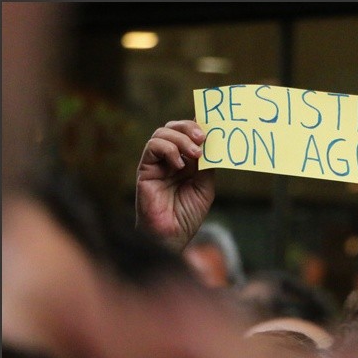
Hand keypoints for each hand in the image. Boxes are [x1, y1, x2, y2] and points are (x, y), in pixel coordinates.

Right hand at [135, 120, 214, 250]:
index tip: (212, 123)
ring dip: (181, 138)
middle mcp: (170, 159)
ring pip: (162, 133)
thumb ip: (207, 164)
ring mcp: (157, 163)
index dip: (198, 125)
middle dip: (189, 127)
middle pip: (174, 128)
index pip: (188, 134)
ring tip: (195, 153)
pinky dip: (168, 149)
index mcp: (186, 161)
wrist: (172, 235)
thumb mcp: (205, 186)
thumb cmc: (188, 215)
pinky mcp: (145, 169)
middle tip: (203, 137)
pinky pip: (152, 147)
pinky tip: (179, 165)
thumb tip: (212, 142)